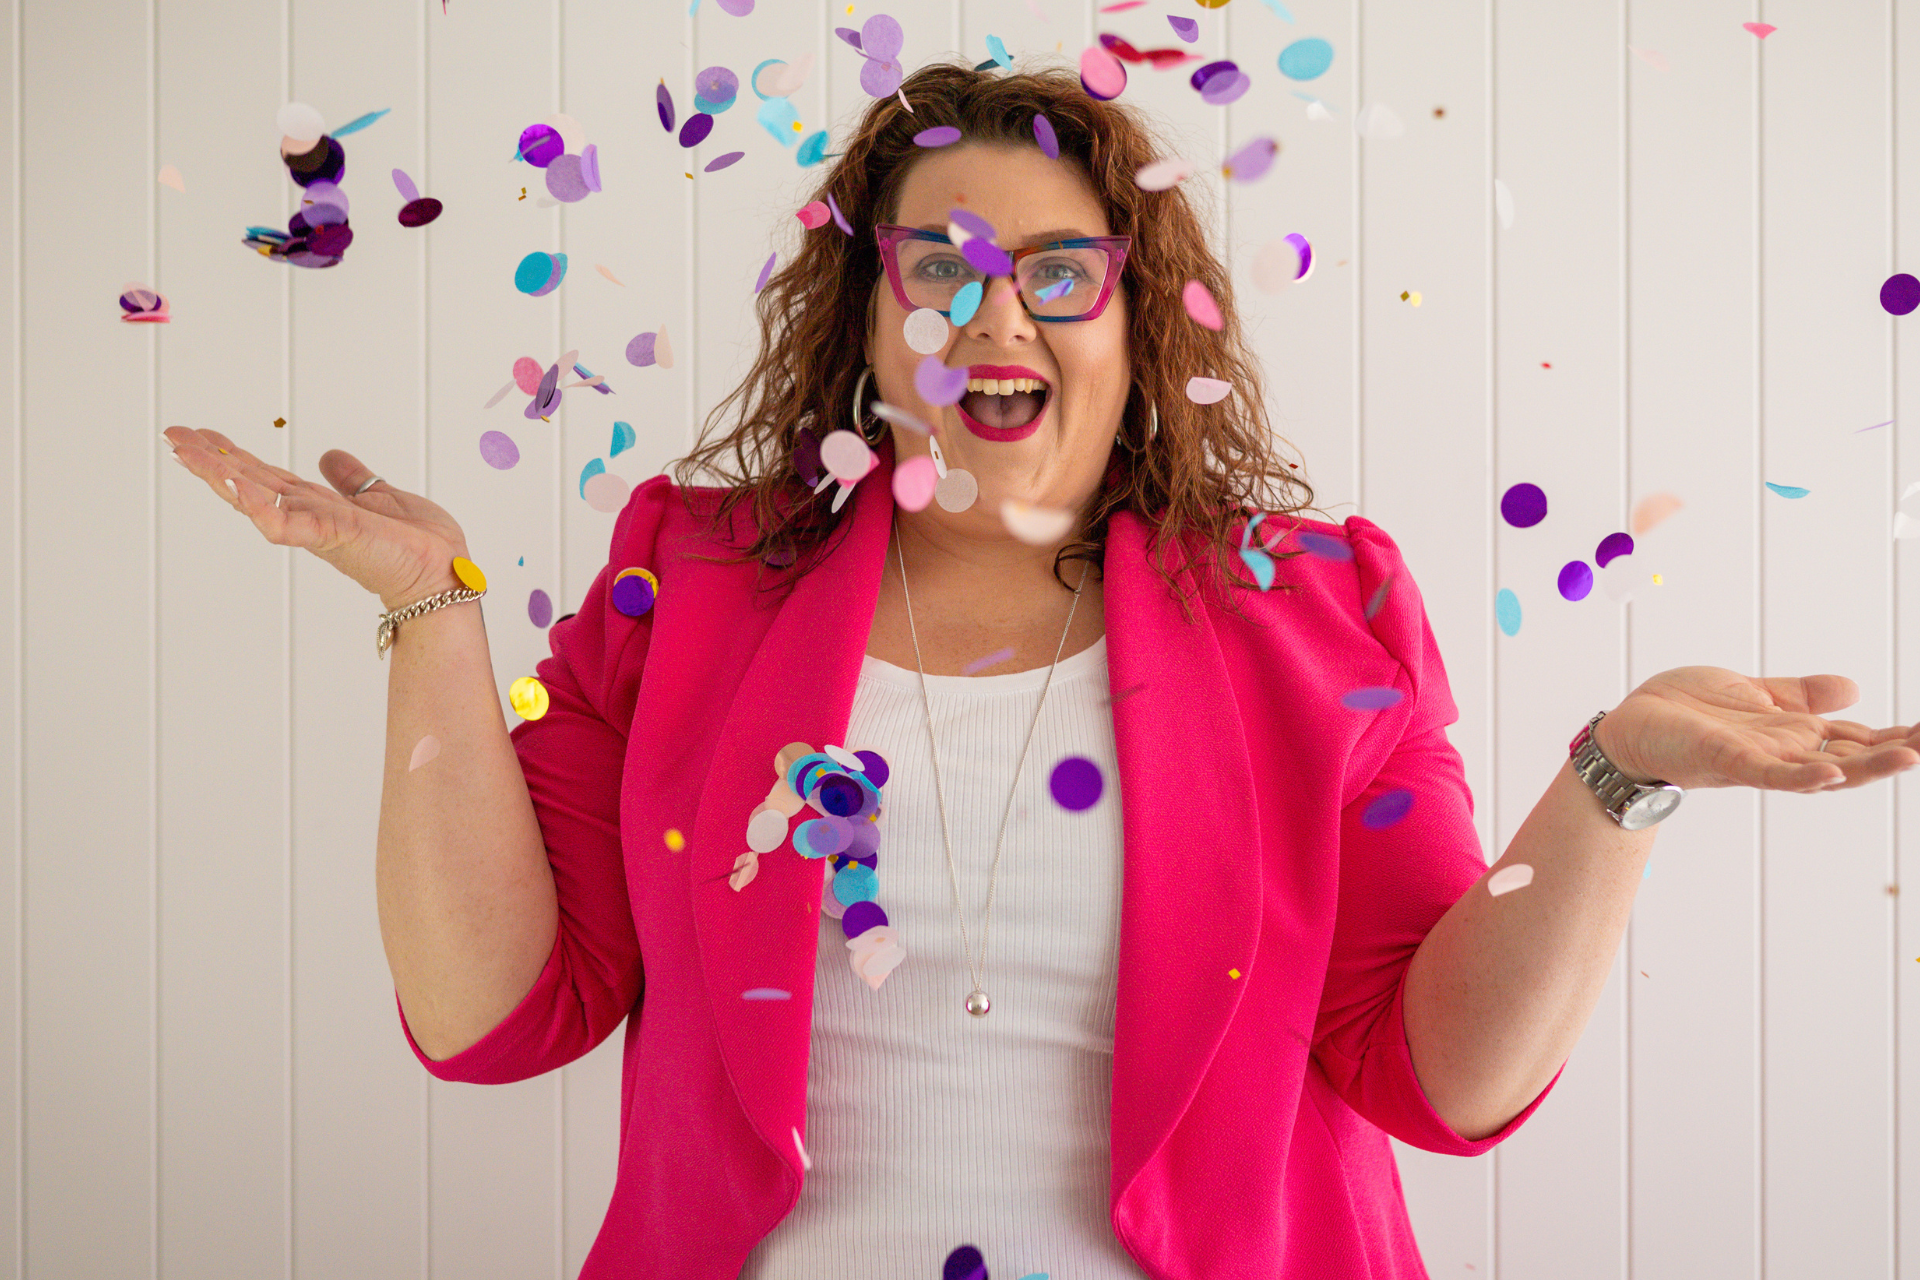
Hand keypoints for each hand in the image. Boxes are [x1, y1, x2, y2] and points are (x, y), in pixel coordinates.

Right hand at [164, 426, 470, 608]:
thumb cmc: (419, 546)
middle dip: (210, 459)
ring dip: (221, 475)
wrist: (443, 575)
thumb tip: (331, 456)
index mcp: (318, 506)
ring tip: (186, 452)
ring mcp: (317, 527)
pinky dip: (260, 506)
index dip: (232, 455)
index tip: (198, 435)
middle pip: (250, 482)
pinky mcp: (332, 535)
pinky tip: (234, 485)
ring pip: (257, 497)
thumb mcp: (379, 497)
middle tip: (173, 435)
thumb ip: (351, 479)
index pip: (265, 475)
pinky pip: (288, 522)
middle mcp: (310, 516)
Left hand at [1593, 666, 1919, 793]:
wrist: (1631, 725)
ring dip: (1867, 766)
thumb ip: (1801, 694)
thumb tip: (1854, 688)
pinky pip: (1771, 772)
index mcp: (1795, 734)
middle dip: (1897, 751)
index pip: (1858, 737)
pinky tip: (1832, 770)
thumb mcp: (1755, 693)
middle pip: (1854, 756)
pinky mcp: (1729, 759)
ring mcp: (1760, 759)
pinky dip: (1802, 773)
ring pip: (1824, 769)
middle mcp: (1786, 752)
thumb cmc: (1687, 711)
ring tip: (1911, 756)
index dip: (1897, 735)